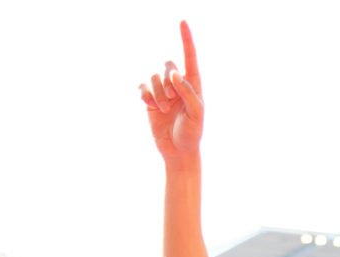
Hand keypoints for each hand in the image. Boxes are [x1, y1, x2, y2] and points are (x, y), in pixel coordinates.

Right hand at [142, 22, 203, 164]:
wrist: (178, 152)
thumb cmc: (192, 133)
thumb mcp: (197, 113)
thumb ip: (188, 91)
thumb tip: (174, 74)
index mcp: (193, 84)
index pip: (190, 57)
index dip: (186, 39)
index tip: (182, 22)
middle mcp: (177, 85)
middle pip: (168, 65)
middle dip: (168, 80)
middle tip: (173, 100)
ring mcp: (163, 92)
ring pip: (154, 77)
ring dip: (158, 93)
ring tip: (164, 109)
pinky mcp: (150, 101)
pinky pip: (143, 87)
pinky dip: (145, 94)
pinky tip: (150, 105)